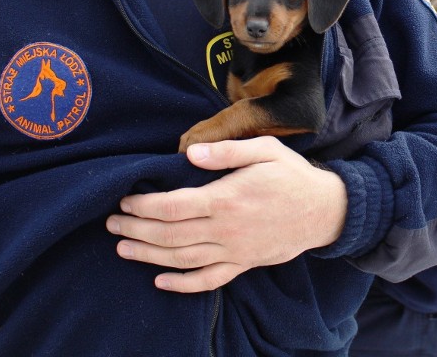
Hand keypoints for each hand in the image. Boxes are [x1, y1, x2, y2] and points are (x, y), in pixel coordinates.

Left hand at [106, 136, 346, 292]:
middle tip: (112, 224)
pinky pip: (208, 280)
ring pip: (182, 259)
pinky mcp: (243, 264)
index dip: (144, 206)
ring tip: (123, 247)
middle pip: (170, 235)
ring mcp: (234, 251)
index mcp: (226, 198)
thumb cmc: (292, 176)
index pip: (173, 207)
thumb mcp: (266, 151)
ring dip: (148, 255)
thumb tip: (191, 152)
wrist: (324, 210)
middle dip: (136, 230)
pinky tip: (161, 280)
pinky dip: (182, 284)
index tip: (126, 201)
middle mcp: (226, 229)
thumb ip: (227, 151)